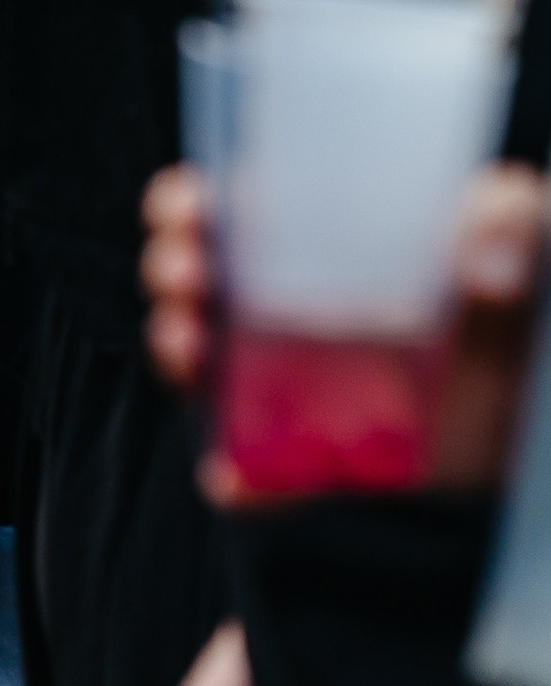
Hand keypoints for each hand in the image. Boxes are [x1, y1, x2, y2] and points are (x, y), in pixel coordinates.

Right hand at [141, 157, 550, 500]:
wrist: (527, 420)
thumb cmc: (512, 312)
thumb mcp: (518, 250)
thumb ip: (512, 226)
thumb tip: (486, 249)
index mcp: (314, 243)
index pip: (226, 211)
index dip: (187, 206)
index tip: (186, 208)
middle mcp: (285, 309)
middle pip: (196, 280)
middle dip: (171, 269)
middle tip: (184, 273)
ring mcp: (291, 386)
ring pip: (206, 365)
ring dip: (178, 350)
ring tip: (187, 344)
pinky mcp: (312, 459)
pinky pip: (258, 473)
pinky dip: (237, 479)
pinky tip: (230, 476)